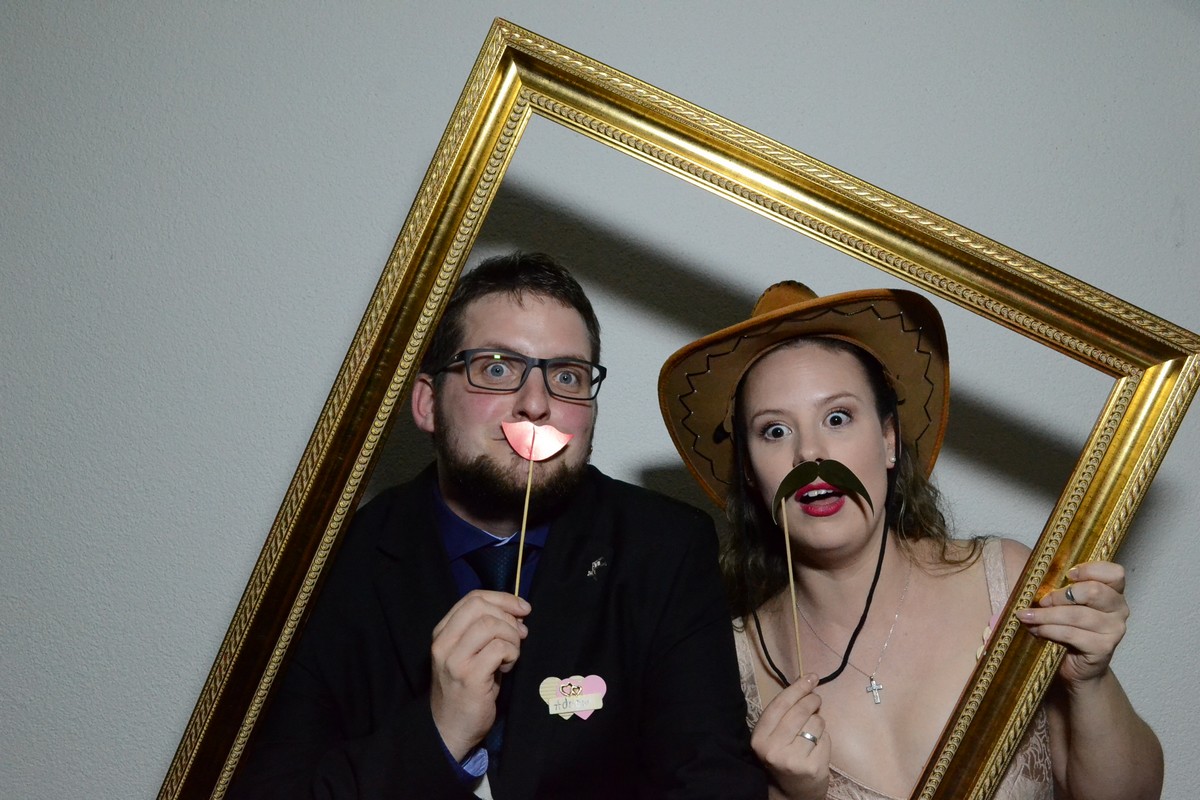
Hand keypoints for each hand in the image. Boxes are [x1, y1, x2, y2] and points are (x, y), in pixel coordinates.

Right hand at [429, 590, 530, 759]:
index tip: (523, 609)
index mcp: (443, 633)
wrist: (449, 729)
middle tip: (520, 635)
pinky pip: (499, 649)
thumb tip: (518, 613)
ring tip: (511, 655)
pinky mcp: (469, 677)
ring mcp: (454, 660)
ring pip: (491, 625)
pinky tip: (507, 668)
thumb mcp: (470, 653)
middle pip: (481, 607)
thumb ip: (486, 630)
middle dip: (509, 617)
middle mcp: (443, 643)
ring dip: (511, 638)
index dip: (503, 599)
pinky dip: (511, 654)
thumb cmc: (466, 690)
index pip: (473, 598)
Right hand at [751, 674, 829, 799]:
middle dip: (812, 700)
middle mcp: (773, 749)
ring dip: (818, 723)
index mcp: (759, 737)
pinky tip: (817, 747)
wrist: (792, 793)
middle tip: (816, 700)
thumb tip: (808, 682)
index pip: (780, 704)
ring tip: (811, 734)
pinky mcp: (812, 767)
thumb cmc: (783, 756)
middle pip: (800, 711)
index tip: (811, 677)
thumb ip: (785, 713)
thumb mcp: (774, 735)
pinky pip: (826, 738)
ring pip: (816, 723)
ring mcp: (793, 759)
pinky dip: (825, 738)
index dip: (797, 688)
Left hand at [1018, 561, 1128, 684]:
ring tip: (1027, 617)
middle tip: (1041, 602)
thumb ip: (1062, 591)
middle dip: (1060, 596)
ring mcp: (1114, 629)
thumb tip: (1032, 583)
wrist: (1079, 666)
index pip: (1114, 573)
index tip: (1067, 575)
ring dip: (1047, 615)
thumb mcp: (1068, 605)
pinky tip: (1036, 631)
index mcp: (1113, 591)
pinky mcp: (1104, 647)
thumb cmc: (1071, 628)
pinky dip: (1049, 630)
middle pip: (1093, 591)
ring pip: (1077, 615)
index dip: (1090, 569)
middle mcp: (1119, 609)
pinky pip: (1071, 634)